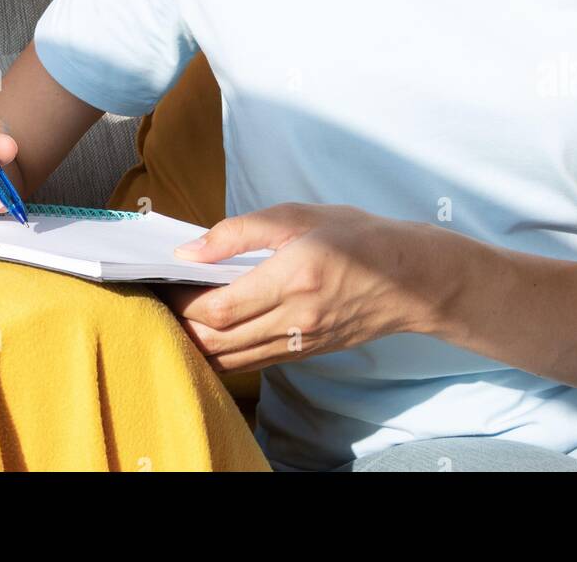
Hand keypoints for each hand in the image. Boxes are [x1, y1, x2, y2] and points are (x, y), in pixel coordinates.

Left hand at [155, 202, 436, 372]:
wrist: (411, 278)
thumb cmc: (357, 237)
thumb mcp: (299, 215)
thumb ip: (240, 231)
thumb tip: (191, 250)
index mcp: (294, 277)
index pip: (221, 306)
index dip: (184, 299)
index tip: (166, 279)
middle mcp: (296, 318)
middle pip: (218, 340)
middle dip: (182, 324)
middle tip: (165, 297)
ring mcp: (301, 343)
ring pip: (230, 359)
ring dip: (197, 342)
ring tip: (181, 313)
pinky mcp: (305, 354)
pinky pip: (251, 361)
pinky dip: (223, 351)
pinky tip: (212, 330)